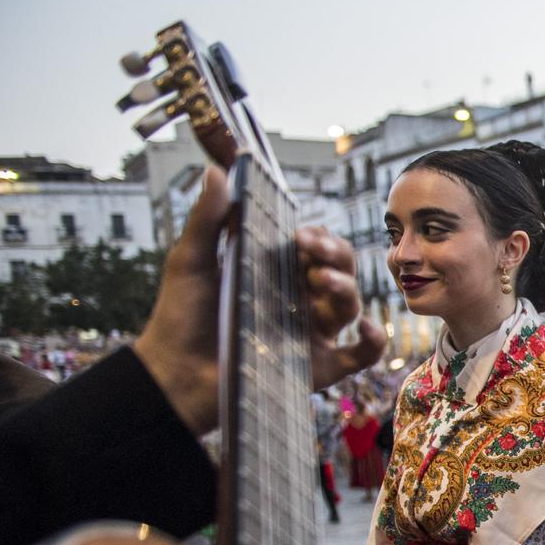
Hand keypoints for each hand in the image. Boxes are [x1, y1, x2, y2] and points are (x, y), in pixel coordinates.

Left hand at [137, 167, 387, 434]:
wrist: (172, 375)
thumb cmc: (179, 317)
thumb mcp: (191, 260)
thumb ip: (208, 217)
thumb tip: (216, 169)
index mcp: (279, 273)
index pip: (316, 248)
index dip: (318, 238)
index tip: (301, 235)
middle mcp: (301, 300)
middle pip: (342, 270)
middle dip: (336, 255)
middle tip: (313, 250)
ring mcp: (311, 333)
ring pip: (350, 305)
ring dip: (345, 288)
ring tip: (321, 280)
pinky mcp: (318, 367)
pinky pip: (361, 355)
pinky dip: (372, 341)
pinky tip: (364, 327)